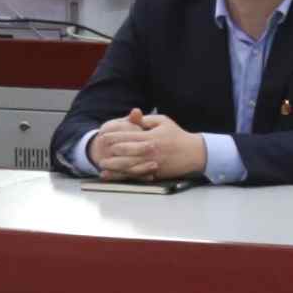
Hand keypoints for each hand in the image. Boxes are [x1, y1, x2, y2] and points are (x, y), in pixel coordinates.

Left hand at [87, 112, 203, 185]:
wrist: (193, 153)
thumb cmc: (177, 136)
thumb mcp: (163, 121)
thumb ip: (146, 119)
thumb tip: (133, 116)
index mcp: (150, 137)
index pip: (127, 136)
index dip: (113, 137)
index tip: (103, 136)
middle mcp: (149, 151)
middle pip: (125, 152)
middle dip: (110, 152)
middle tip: (99, 151)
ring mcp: (151, 164)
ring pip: (128, 166)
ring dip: (114, 167)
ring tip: (102, 166)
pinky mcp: (154, 173)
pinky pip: (135, 175)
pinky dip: (123, 176)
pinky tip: (114, 176)